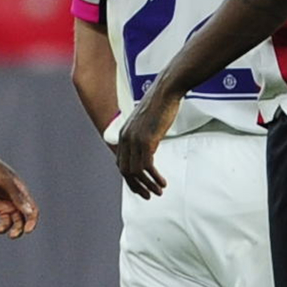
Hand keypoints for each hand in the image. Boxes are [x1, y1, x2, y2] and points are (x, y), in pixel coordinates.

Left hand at [0, 149, 38, 238]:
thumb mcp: (5, 181)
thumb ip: (17, 196)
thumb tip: (29, 212)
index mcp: (19, 192)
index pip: (31, 210)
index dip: (32, 222)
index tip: (28, 230)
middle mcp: (10, 199)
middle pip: (19, 220)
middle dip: (17, 229)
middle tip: (12, 235)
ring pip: (5, 222)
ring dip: (3, 228)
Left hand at [116, 82, 180, 198]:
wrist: (165, 91)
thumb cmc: (159, 104)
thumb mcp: (144, 122)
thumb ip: (142, 135)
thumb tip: (148, 147)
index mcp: (123, 134)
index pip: (121, 164)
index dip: (130, 179)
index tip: (140, 187)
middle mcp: (126, 139)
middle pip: (126, 171)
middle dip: (137, 186)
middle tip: (148, 195)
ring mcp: (135, 140)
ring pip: (136, 172)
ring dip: (148, 185)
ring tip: (158, 192)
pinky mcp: (146, 141)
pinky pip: (147, 166)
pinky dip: (155, 177)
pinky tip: (162, 183)